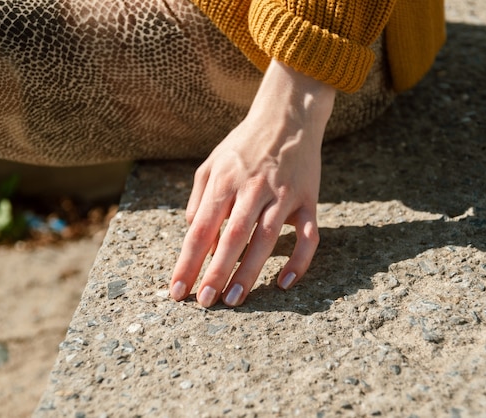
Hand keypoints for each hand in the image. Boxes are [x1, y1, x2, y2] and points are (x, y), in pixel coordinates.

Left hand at [170, 60, 335, 306]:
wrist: (288, 116)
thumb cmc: (244, 145)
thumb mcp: (211, 164)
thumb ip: (199, 199)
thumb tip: (194, 236)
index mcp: (224, 181)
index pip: (200, 229)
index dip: (187, 262)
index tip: (177, 290)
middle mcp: (252, 189)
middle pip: (231, 237)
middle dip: (215, 273)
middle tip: (204, 303)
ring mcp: (283, 195)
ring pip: (265, 240)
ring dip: (249, 273)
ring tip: (233, 300)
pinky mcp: (308, 199)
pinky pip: (307, 236)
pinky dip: (298, 261)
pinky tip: (284, 283)